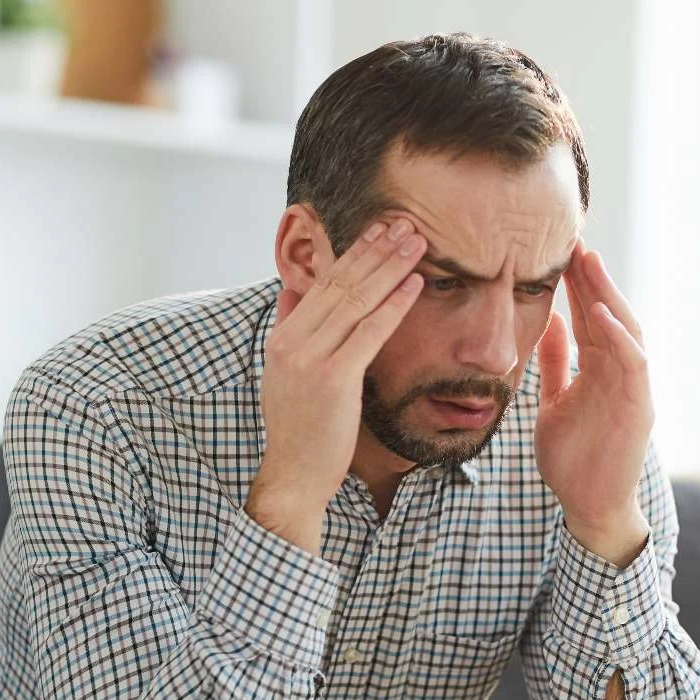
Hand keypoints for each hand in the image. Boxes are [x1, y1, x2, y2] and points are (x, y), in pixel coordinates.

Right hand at [248, 217, 425, 552]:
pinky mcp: (333, 378)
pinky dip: (394, 305)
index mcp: (283, 337)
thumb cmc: (300, 430)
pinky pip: (369, 333)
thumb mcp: (285, 374)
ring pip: (356, 300)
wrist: (293, 475)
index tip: (379, 230)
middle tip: (405, 223)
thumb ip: (290, 330)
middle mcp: (292, 342)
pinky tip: (415, 285)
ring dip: (389, 267)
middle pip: (340, 283)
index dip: (353, 254)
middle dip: (375, 250)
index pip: (322, 284)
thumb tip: (292, 292)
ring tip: (416, 242)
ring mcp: (310, 359)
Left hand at [535, 243, 653, 565]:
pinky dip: (618, 336)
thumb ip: (555, 364)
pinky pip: (632, 363)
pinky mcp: (639, 406)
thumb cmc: (573, 460)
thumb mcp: (554, 402)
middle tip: (575, 240)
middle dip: (593, 279)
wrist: (589, 506)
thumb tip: (548, 321)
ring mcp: (633, 387)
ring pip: (625, 329)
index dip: (576, 284)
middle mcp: (619, 372)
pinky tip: (599, 312)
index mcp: (599, 369)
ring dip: (608, 295)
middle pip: (608, 314)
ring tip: (589, 263)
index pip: (588, 316)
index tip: (558, 251)